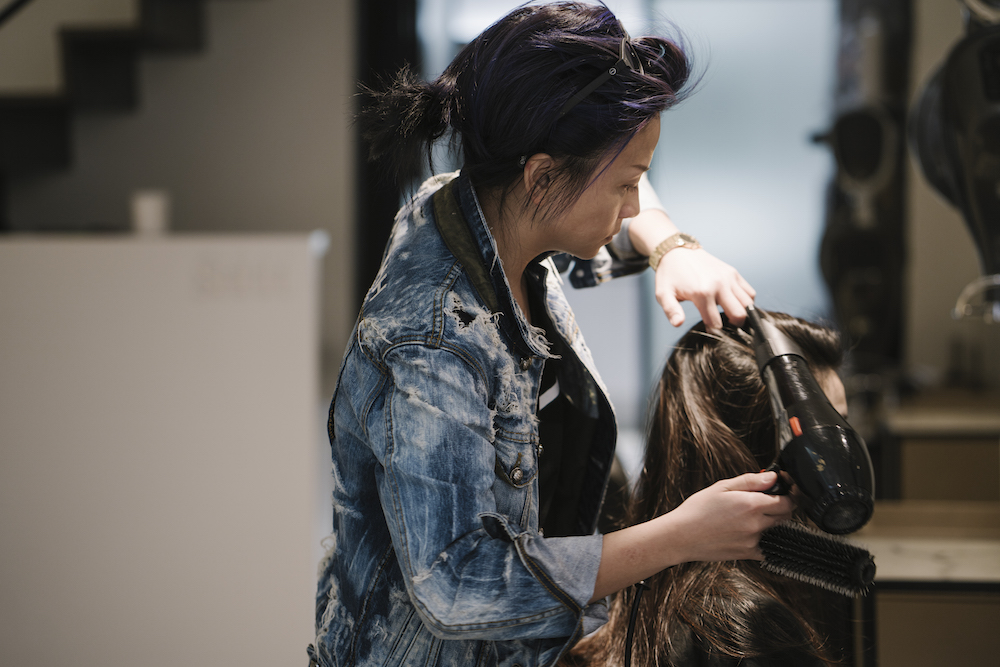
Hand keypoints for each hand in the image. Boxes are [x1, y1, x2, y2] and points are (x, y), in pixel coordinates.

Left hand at [654, 247, 754, 329]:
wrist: (676, 251)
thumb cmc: (669, 274)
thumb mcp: (663, 294)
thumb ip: (671, 310)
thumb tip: (678, 323)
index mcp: (702, 293)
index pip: (716, 323)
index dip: (713, 331)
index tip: (708, 330)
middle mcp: (719, 285)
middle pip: (739, 315)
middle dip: (733, 326)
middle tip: (723, 325)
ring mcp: (728, 278)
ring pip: (748, 304)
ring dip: (741, 313)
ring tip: (729, 315)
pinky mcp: (733, 272)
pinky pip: (749, 292)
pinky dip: (746, 301)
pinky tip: (733, 303)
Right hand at [667, 472, 794, 561]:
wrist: (681, 536)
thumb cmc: (697, 510)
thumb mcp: (722, 487)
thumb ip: (751, 481)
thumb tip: (773, 477)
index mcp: (752, 504)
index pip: (787, 501)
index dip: (789, 493)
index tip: (784, 490)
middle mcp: (756, 524)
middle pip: (785, 516)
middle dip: (781, 506)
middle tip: (766, 500)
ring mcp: (754, 541)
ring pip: (775, 530)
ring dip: (771, 521)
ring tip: (749, 515)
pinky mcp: (748, 554)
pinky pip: (766, 546)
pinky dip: (763, 538)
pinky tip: (748, 531)